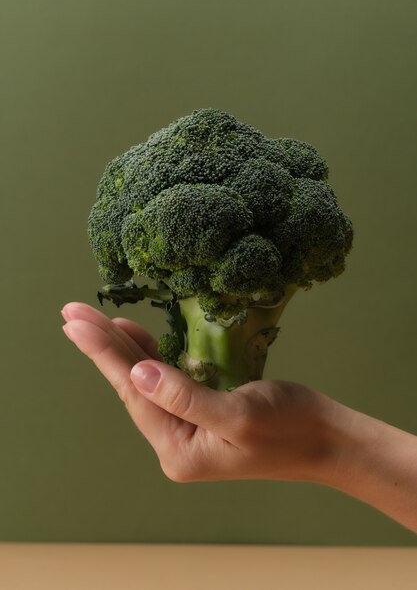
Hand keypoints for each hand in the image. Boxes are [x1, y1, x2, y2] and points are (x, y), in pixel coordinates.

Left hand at [61, 302, 340, 482]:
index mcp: (179, 450)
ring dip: (123, 350)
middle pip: (131, 387)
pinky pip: (167, 383)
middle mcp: (177, 444)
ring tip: (96, 321)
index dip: (103, 352)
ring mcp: (189, 430)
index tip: (74, 321)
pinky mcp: (203, 414)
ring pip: (146, 383)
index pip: (132, 392)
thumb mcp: (238, 414)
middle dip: (103, 347)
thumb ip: (184, 396)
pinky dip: (151, 357)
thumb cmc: (292, 428)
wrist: (328, 440)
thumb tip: (137, 371)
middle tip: (72, 312)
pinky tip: (138, 338)